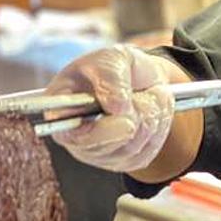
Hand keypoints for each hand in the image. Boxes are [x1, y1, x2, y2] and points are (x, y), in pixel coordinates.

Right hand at [44, 44, 174, 171]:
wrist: (141, 79)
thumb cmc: (117, 68)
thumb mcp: (111, 58)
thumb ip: (110, 77)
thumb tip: (117, 107)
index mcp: (61, 112)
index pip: (67, 132)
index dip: (96, 126)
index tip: (119, 109)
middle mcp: (77, 140)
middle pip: (107, 143)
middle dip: (132, 112)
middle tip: (138, 93)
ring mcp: (102, 155)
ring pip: (133, 145)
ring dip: (149, 114)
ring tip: (146, 95)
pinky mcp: (128, 161)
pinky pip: (149, 150)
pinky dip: (159, 125)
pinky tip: (151, 111)